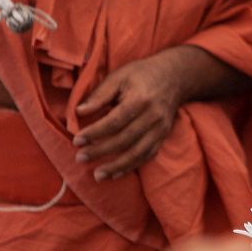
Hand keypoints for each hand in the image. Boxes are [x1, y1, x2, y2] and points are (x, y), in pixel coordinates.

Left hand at [74, 52, 187, 179]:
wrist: (174, 77)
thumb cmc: (140, 75)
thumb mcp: (118, 77)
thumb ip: (99, 95)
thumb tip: (79, 112)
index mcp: (140, 100)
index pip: (115, 121)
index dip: (95, 133)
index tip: (77, 140)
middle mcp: (153, 117)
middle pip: (124, 139)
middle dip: (101, 151)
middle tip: (80, 158)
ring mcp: (160, 129)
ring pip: (137, 153)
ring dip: (116, 166)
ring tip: (97, 175)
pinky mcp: (163, 137)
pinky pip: (147, 156)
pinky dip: (131, 167)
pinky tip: (115, 174)